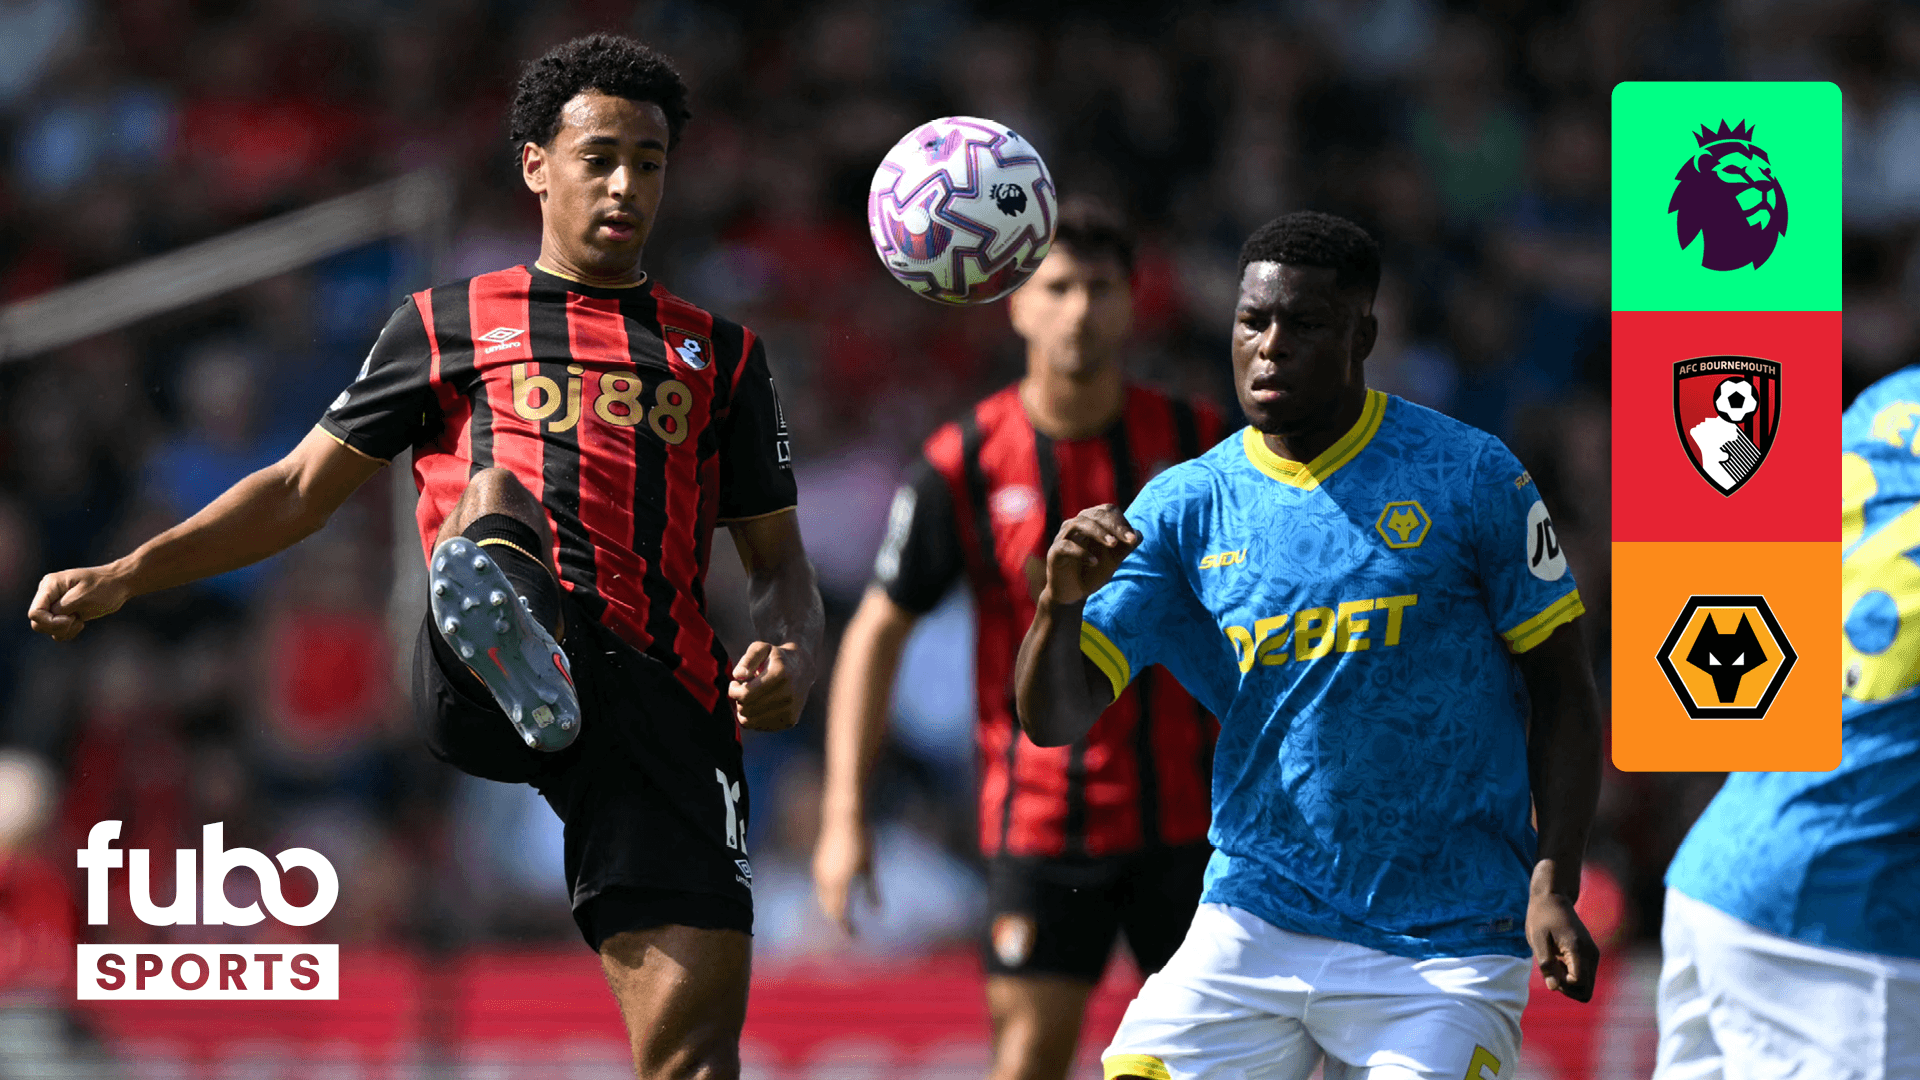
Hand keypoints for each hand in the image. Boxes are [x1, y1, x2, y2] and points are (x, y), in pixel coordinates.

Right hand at [27, 566, 132, 641]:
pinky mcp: (63, 613)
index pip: (35, 612)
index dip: (50, 621)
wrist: (119, 584)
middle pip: (38, 623)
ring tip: (80, 619)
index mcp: (50, 586)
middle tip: (76, 619)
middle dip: (57, 627)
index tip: (70, 619)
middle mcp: (48, 595)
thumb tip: (51, 615)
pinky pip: (57, 631)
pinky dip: (68, 631)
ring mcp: (54, 604)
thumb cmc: (105, 586)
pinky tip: (81, 622)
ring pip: (46, 628)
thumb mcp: (84, 596)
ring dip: (64, 630)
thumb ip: (63, 607)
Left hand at [728, 641, 811, 731]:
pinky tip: (759, 704)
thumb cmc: (775, 658)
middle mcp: (788, 694)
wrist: (803, 669)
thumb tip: (738, 675)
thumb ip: (748, 659)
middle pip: (746, 709)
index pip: (746, 695)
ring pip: (750, 722)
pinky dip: (754, 717)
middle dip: (738, 699)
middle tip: (743, 689)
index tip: (735, 683)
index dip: (733, 690)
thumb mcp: (762, 648)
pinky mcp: (790, 721)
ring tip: (750, 697)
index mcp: (780, 675)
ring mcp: (790, 710)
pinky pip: (759, 727)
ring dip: (744, 710)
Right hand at [811, 812, 876, 935]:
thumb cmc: (862, 841)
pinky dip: (827, 899)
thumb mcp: (870, 866)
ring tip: (842, 919)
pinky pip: (820, 889)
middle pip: (829, 910)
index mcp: (840, 882)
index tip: (855, 937)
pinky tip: (835, 900)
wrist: (843, 819)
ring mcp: (819, 873)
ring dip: (832, 911)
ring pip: (823, 900)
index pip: (841, 914)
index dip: (847, 928)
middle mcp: (826, 880)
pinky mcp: (817, 866)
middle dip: (839, 921)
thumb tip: (879, 911)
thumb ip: (872, 890)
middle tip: (850, 932)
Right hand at [1044, 504, 1139, 604]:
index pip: (1108, 511)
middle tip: (1128, 540)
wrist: (1073, 594)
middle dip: (1114, 526)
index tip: (1133, 540)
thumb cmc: (1093, 572)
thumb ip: (1125, 548)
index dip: (1122, 522)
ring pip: (1079, 524)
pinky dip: (1081, 552)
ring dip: (1098, 533)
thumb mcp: (1113, 560)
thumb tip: (1139, 534)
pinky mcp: (1054, 552)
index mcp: (1091, 522)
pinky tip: (1094, 562)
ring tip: (1113, 544)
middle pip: (1095, 514)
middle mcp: (1076, 525)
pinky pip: (1066, 546)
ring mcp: (1063, 537)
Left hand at [1527, 891, 1598, 1001]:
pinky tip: (1560, 961)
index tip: (1550, 969)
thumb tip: (1553, 987)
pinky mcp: (1591, 955)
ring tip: (1555, 964)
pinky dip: (1572, 977)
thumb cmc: (1541, 916)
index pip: (1579, 983)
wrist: (1554, 898)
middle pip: (1586, 991)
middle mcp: (1591, 954)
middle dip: (1566, 989)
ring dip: (1568, 983)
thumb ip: (1546, 964)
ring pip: (1587, 986)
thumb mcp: (1537, 939)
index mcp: (1578, 948)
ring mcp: (1593, 955)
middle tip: (1551, 971)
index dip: (1562, 985)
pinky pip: (1585, 977)